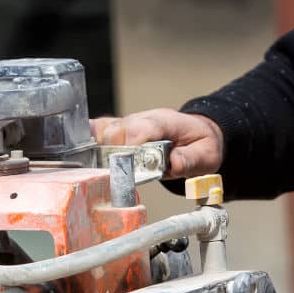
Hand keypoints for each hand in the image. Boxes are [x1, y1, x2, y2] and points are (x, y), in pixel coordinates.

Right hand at [90, 108, 223, 178]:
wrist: (199, 133)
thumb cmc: (201, 144)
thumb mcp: (206, 156)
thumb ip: (190, 160)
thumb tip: (173, 164)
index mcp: (165, 122)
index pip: (142, 128)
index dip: (132, 145)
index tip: (127, 164)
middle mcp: (144, 119)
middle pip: (118, 129)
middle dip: (113, 151)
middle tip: (115, 173)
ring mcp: (131, 123)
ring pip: (105, 129)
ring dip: (99, 148)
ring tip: (99, 167)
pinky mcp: (122, 130)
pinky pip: (100, 131)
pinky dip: (92, 141)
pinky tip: (87, 155)